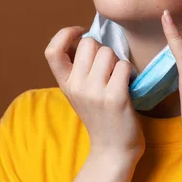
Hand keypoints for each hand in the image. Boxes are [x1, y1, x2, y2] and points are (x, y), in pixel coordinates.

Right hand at [44, 27, 144, 159]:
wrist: (113, 150)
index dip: (65, 34)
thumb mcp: (79, 92)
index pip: (52, 51)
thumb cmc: (101, 115)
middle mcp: (76, 87)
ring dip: (117, 61)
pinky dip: (129, 72)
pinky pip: (123, 66)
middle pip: (89, 43)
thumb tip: (85, 36)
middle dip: (102, 49)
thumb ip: (78, 68)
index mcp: (65, 84)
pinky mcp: (115, 97)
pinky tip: (127, 86)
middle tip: (107, 67)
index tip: (80, 32)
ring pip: (108, 52)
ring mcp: (95, 92)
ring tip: (117, 79)